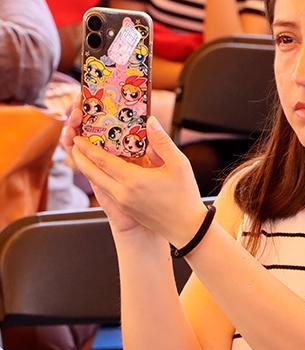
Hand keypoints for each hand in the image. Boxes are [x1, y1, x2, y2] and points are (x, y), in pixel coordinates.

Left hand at [69, 114, 207, 244]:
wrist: (186, 228)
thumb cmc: (185, 196)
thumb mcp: (178, 164)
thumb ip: (162, 141)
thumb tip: (151, 121)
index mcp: (134, 181)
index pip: (103, 161)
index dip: (88, 148)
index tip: (78, 138)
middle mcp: (123, 193)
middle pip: (93, 173)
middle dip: (80, 158)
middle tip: (74, 144)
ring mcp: (123, 203)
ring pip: (98, 183)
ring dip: (89, 169)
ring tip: (86, 156)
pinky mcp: (126, 209)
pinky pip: (107, 190)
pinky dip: (101, 178)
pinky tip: (106, 171)